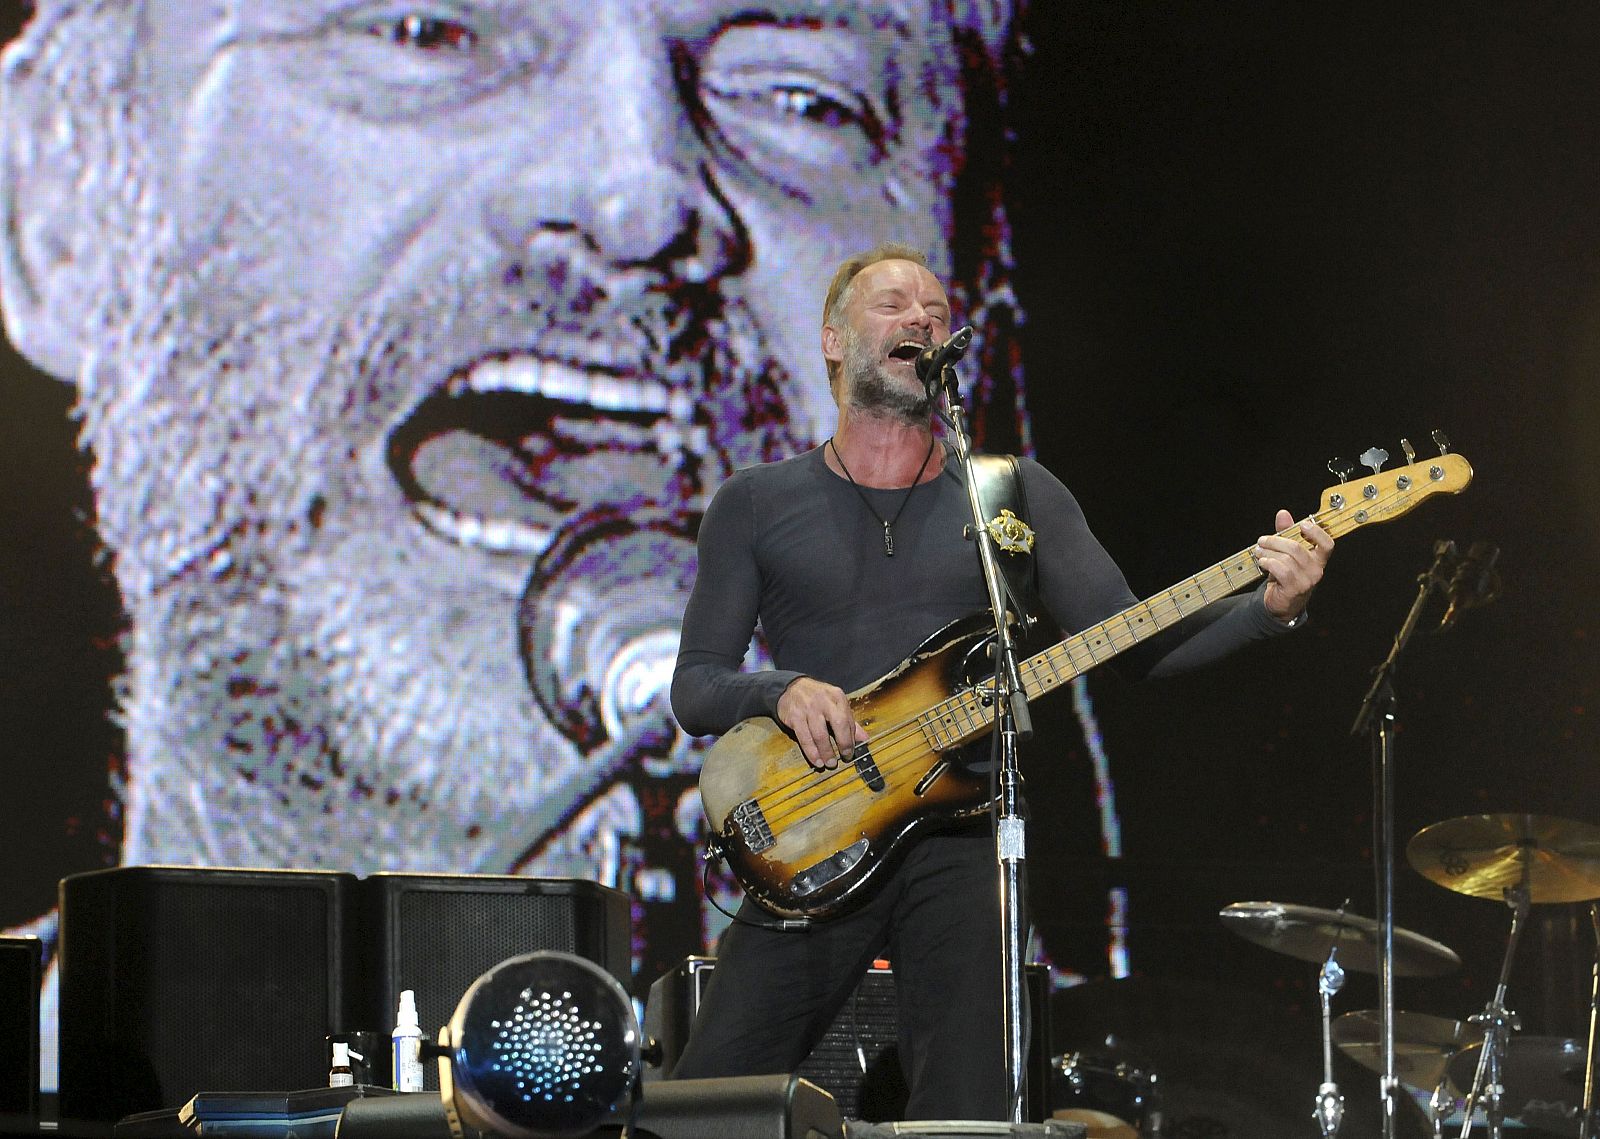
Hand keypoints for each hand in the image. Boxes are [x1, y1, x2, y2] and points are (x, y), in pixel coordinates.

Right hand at [777, 677, 868, 769]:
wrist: (790, 688)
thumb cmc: (817, 698)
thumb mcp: (835, 703)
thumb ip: (849, 721)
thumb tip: (864, 739)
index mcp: (837, 696)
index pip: (848, 719)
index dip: (851, 738)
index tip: (851, 752)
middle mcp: (824, 701)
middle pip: (838, 724)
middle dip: (843, 743)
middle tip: (844, 758)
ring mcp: (808, 708)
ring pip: (820, 734)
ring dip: (826, 752)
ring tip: (829, 763)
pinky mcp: (794, 717)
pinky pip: (804, 738)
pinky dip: (811, 752)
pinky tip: (816, 760)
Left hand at [1255, 508, 1333, 622]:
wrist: (1281, 603)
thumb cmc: (1285, 575)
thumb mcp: (1286, 553)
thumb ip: (1286, 533)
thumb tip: (1283, 513)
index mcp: (1318, 559)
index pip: (1327, 544)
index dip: (1317, 532)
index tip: (1302, 524)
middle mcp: (1316, 570)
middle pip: (1297, 548)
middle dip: (1275, 541)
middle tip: (1262, 541)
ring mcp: (1306, 581)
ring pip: (1286, 558)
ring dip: (1268, 553)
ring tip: (1258, 552)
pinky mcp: (1294, 589)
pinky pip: (1281, 570)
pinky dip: (1268, 563)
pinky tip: (1262, 562)